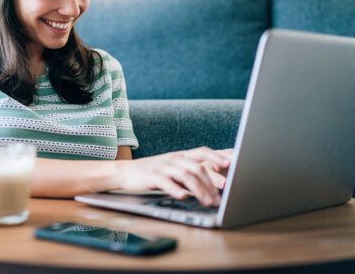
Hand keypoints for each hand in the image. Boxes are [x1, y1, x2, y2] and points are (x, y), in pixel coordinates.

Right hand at [116, 147, 231, 206]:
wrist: (125, 172)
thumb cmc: (153, 173)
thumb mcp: (172, 170)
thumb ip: (189, 174)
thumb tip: (212, 186)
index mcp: (180, 156)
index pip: (201, 152)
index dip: (215, 156)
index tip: (229, 164)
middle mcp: (173, 159)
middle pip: (196, 167)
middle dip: (211, 182)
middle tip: (220, 197)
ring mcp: (162, 167)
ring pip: (185, 175)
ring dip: (199, 190)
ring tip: (207, 202)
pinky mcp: (151, 176)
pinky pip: (166, 182)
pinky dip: (176, 189)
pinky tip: (183, 197)